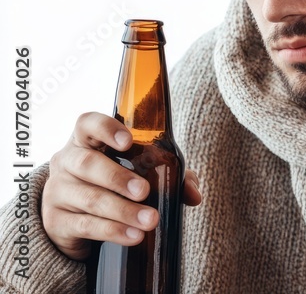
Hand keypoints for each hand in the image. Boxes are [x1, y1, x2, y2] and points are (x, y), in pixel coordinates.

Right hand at [40, 112, 201, 260]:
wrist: (75, 220)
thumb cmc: (113, 185)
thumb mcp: (139, 174)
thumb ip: (170, 176)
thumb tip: (194, 194)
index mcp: (86, 141)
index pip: (87, 124)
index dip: (106, 128)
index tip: (128, 141)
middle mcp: (67, 162)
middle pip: (87, 164)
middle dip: (118, 178)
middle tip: (144, 191)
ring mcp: (58, 192)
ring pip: (90, 198)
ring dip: (123, 211)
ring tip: (150, 221)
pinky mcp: (56, 222)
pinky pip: (85, 226)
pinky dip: (113, 231)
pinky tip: (133, 236)